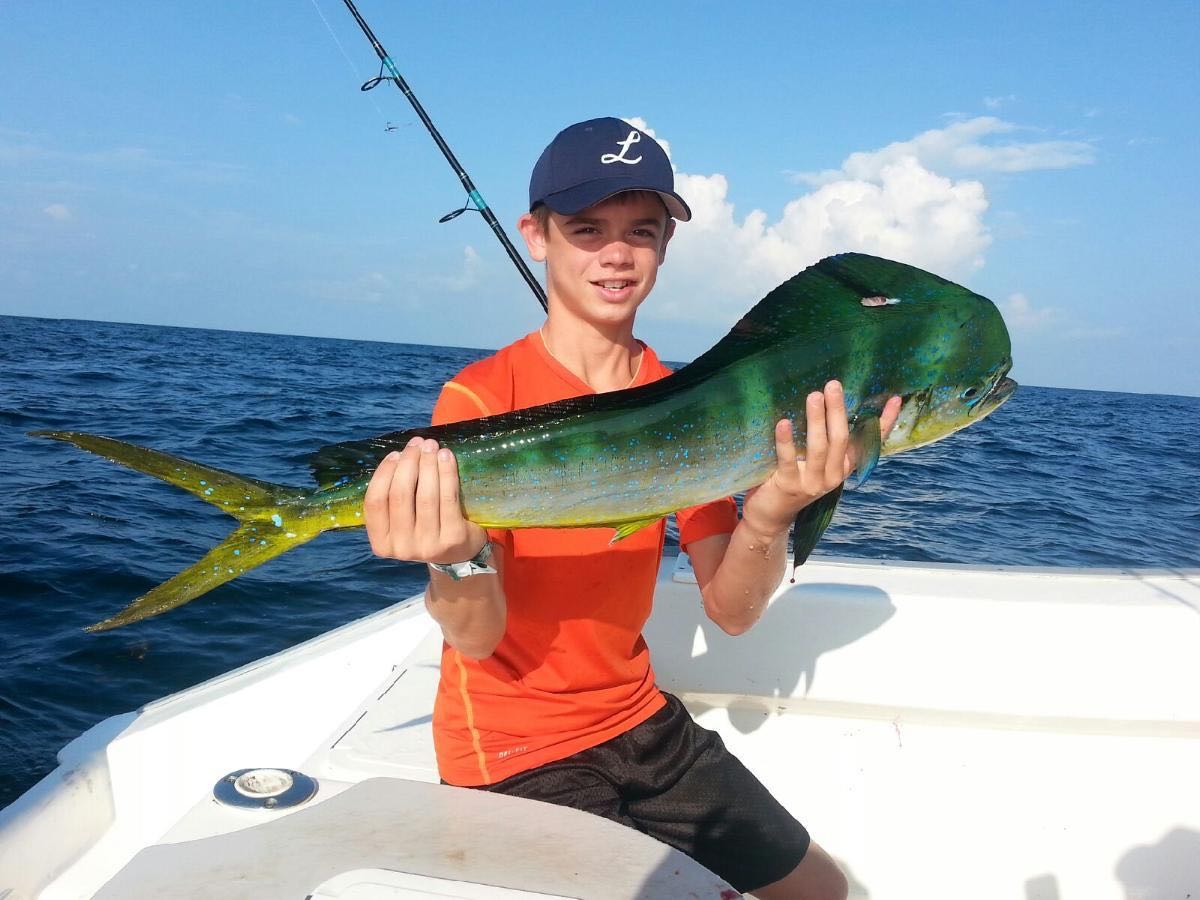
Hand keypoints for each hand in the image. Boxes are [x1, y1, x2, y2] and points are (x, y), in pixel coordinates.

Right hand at [363, 436, 487, 564]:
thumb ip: (395, 497)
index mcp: (382, 544)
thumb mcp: (403, 520)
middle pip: (400, 495)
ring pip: (425, 495)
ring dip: (428, 464)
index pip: (375, 503)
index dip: (383, 474)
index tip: (395, 454)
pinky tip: (446, 457)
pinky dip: (446, 472)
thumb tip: (401, 455)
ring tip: (431, 446)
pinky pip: (447, 498)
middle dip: (408, 463)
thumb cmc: (426, 527)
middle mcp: (402, 548)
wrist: (460, 553)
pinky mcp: (453, 538)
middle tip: (417, 444)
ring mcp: (428, 546)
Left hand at [741, 382, 901, 537]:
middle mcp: (833, 476)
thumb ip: (824, 439)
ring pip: (819, 448)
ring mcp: (812, 483)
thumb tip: (825, 399)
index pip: (869, 443)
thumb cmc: (794, 479)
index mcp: (843, 467)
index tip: (894, 400)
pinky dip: (786, 441)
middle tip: (833, 385)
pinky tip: (783, 422)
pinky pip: (789, 460)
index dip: (884, 422)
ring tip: (814, 396)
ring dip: (817, 420)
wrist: (772, 515)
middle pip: (841, 439)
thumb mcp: (815, 461)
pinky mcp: (789, 486)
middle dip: (838, 411)